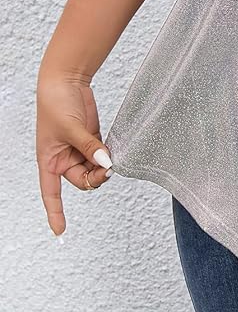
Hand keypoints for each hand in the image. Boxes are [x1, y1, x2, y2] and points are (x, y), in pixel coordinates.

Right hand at [36, 73, 113, 235]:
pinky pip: (102, 155)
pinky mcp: (91, 139)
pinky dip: (109, 155)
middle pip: (83, 180)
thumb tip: (107, 162)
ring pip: (95, 169)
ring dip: (105, 166)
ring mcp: (79, 149)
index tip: (60, 231)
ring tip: (111, 155)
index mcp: (49, 161)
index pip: (51, 194)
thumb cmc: (56, 104)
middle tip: (109, 167)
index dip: (55, 213)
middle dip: (96, 177)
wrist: (65, 80)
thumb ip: (89, 147)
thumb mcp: (71, 128)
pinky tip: (115, 151)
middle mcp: (63, 158)